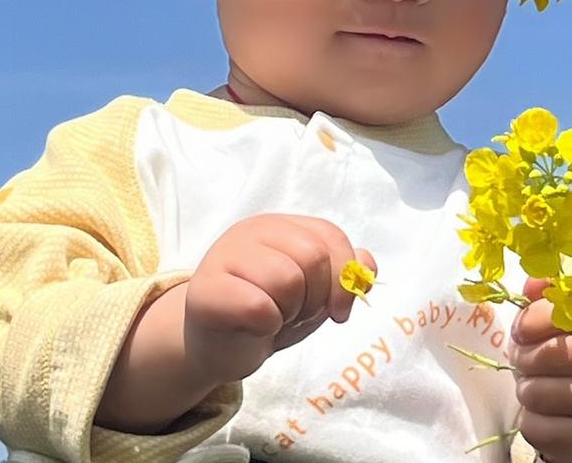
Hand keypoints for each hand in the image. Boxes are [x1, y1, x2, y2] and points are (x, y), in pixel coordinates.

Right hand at [182, 213, 374, 387]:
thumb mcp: (313, 293)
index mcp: (280, 225)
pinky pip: (257, 307)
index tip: (339, 311)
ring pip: (287, 280)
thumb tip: (366, 264)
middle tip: (296, 314)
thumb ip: (342, 274)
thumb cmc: (266, 314)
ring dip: (290, 312)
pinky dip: (266, 326)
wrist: (213, 346)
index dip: (345, 276)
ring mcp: (224, 255)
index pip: (329, 236)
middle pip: (313, 257)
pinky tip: (253, 328)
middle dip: (316, 298)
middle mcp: (251, 230)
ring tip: (275, 318)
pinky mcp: (205, 290)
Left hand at [510, 277, 571, 462]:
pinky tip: (539, 412)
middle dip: (526, 356)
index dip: (536, 317)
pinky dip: (530, 420)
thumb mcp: (566, 320)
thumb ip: (546, 297)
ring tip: (530, 384)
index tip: (520, 328)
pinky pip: (543, 429)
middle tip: (520, 358)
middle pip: (557, 354)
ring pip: (545, 394)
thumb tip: (532, 281)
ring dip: (526, 389)